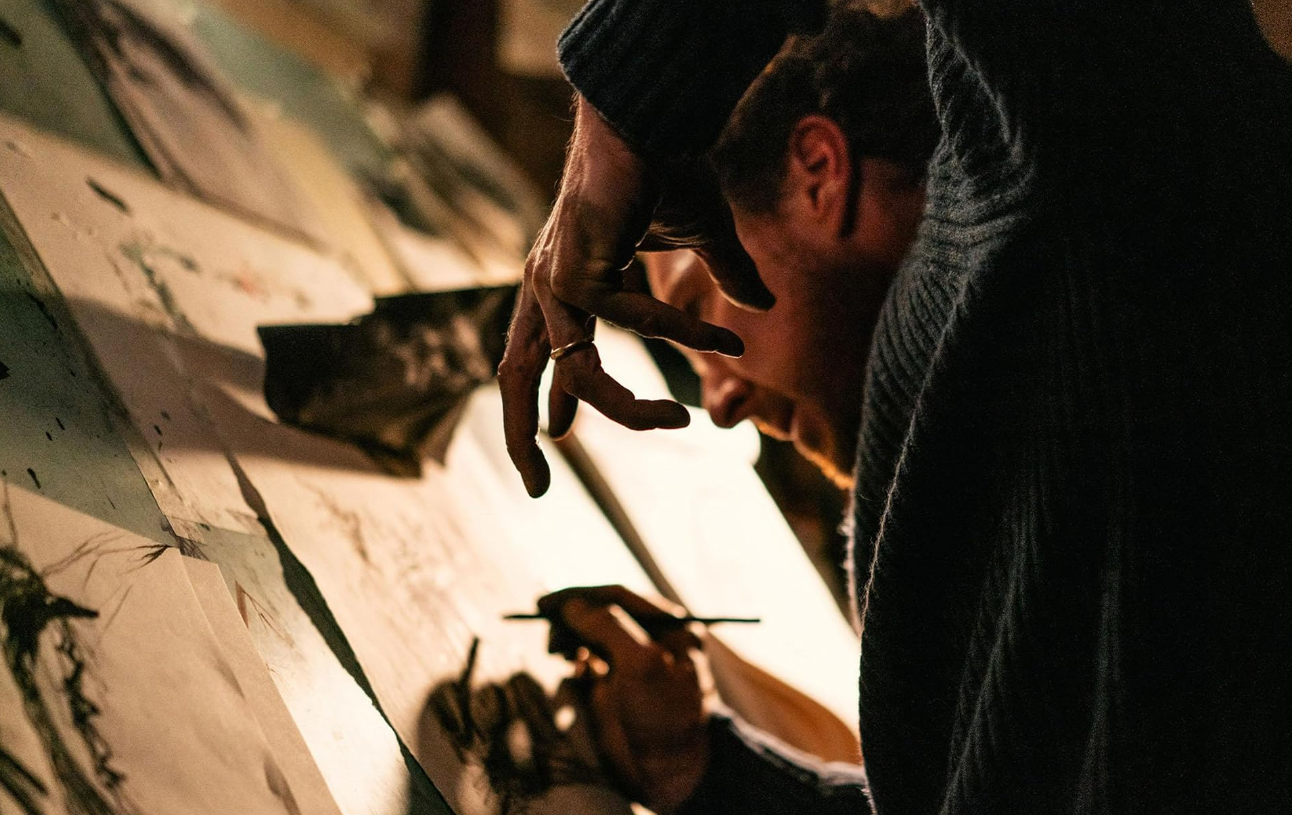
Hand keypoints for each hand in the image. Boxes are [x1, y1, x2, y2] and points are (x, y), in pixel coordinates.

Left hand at [498, 100, 769, 496]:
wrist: (648, 113)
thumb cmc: (665, 166)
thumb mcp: (699, 236)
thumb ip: (722, 277)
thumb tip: (761, 309)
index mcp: (556, 282)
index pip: (533, 358)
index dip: (543, 403)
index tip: (558, 439)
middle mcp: (543, 287)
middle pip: (512, 377)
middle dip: (520, 437)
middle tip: (538, 492)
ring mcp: (554, 281)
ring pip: (578, 373)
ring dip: (626, 410)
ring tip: (678, 425)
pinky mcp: (576, 269)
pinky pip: (632, 323)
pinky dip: (681, 333)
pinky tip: (728, 339)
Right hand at [539, 586, 710, 813]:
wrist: (669, 772)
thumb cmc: (665, 715)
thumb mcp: (641, 663)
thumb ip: (607, 626)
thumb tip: (572, 605)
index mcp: (669, 626)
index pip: (618, 597)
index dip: (581, 596)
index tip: (546, 603)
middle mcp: (650, 640)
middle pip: (601, 615)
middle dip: (571, 620)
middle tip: (548, 632)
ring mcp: (630, 666)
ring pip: (590, 639)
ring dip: (568, 641)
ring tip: (556, 651)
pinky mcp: (612, 691)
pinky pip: (585, 668)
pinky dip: (574, 666)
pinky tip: (574, 673)